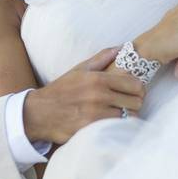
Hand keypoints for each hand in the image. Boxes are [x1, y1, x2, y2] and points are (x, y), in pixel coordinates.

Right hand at [22, 47, 145, 144]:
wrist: (38, 113)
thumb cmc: (60, 90)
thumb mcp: (79, 70)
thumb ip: (101, 58)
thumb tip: (120, 47)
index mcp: (98, 79)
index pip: (135, 84)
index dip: (139, 88)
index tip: (135, 91)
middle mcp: (98, 96)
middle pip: (136, 102)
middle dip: (135, 103)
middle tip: (129, 104)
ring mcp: (95, 115)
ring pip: (128, 117)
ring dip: (127, 116)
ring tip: (121, 114)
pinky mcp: (91, 130)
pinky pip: (116, 129)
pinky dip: (118, 127)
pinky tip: (112, 123)